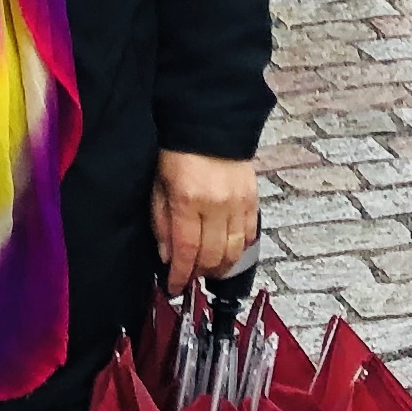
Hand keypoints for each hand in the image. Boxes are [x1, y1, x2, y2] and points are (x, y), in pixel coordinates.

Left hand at [151, 153, 257, 291]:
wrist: (209, 123)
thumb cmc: (179, 152)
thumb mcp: (159, 186)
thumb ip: (162, 222)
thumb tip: (168, 256)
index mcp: (187, 200)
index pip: (186, 251)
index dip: (179, 276)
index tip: (174, 287)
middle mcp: (215, 205)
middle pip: (212, 257)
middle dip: (199, 274)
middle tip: (190, 277)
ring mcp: (237, 203)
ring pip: (234, 251)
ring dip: (221, 267)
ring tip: (209, 269)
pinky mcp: (252, 199)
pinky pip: (250, 235)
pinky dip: (240, 249)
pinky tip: (229, 251)